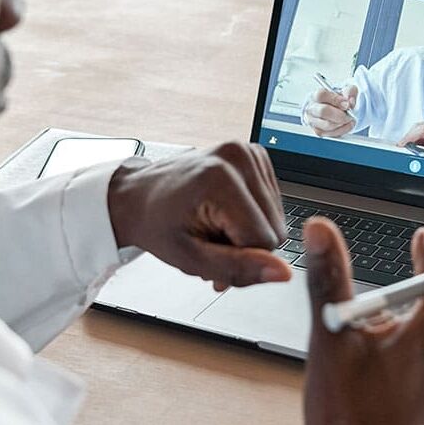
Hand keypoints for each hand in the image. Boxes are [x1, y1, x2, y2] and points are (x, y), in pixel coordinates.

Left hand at [107, 142, 290, 290]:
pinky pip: (273, 204)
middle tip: (211, 242)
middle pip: (275, 230)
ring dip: (249, 232)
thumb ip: (238, 268)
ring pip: (277, 220)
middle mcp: (239, 157)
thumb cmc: (157, 223)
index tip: (213, 254)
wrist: (141, 195)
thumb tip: (282, 273)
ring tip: (215, 226)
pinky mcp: (255, 155)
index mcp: (220, 178)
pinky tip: (225, 212)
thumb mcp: (190, 258)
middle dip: (246, 247)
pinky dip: (251, 215)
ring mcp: (249, 152)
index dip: (242, 260)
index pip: (265, 241)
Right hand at [303, 85, 357, 137]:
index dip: (335, 99)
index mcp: (315, 96)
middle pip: (322, 111)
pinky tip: (346, 125)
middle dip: (339, 114)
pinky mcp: (319, 132)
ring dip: (343, 123)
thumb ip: (349, 92)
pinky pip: (331, 134)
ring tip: (350, 119)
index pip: (321, 95)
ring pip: (328, 125)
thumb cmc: (336, 100)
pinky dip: (342, 130)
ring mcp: (313, 122)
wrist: (333, 109)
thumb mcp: (345, 91)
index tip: (346, 104)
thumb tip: (350, 102)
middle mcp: (312, 109)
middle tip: (349, 115)